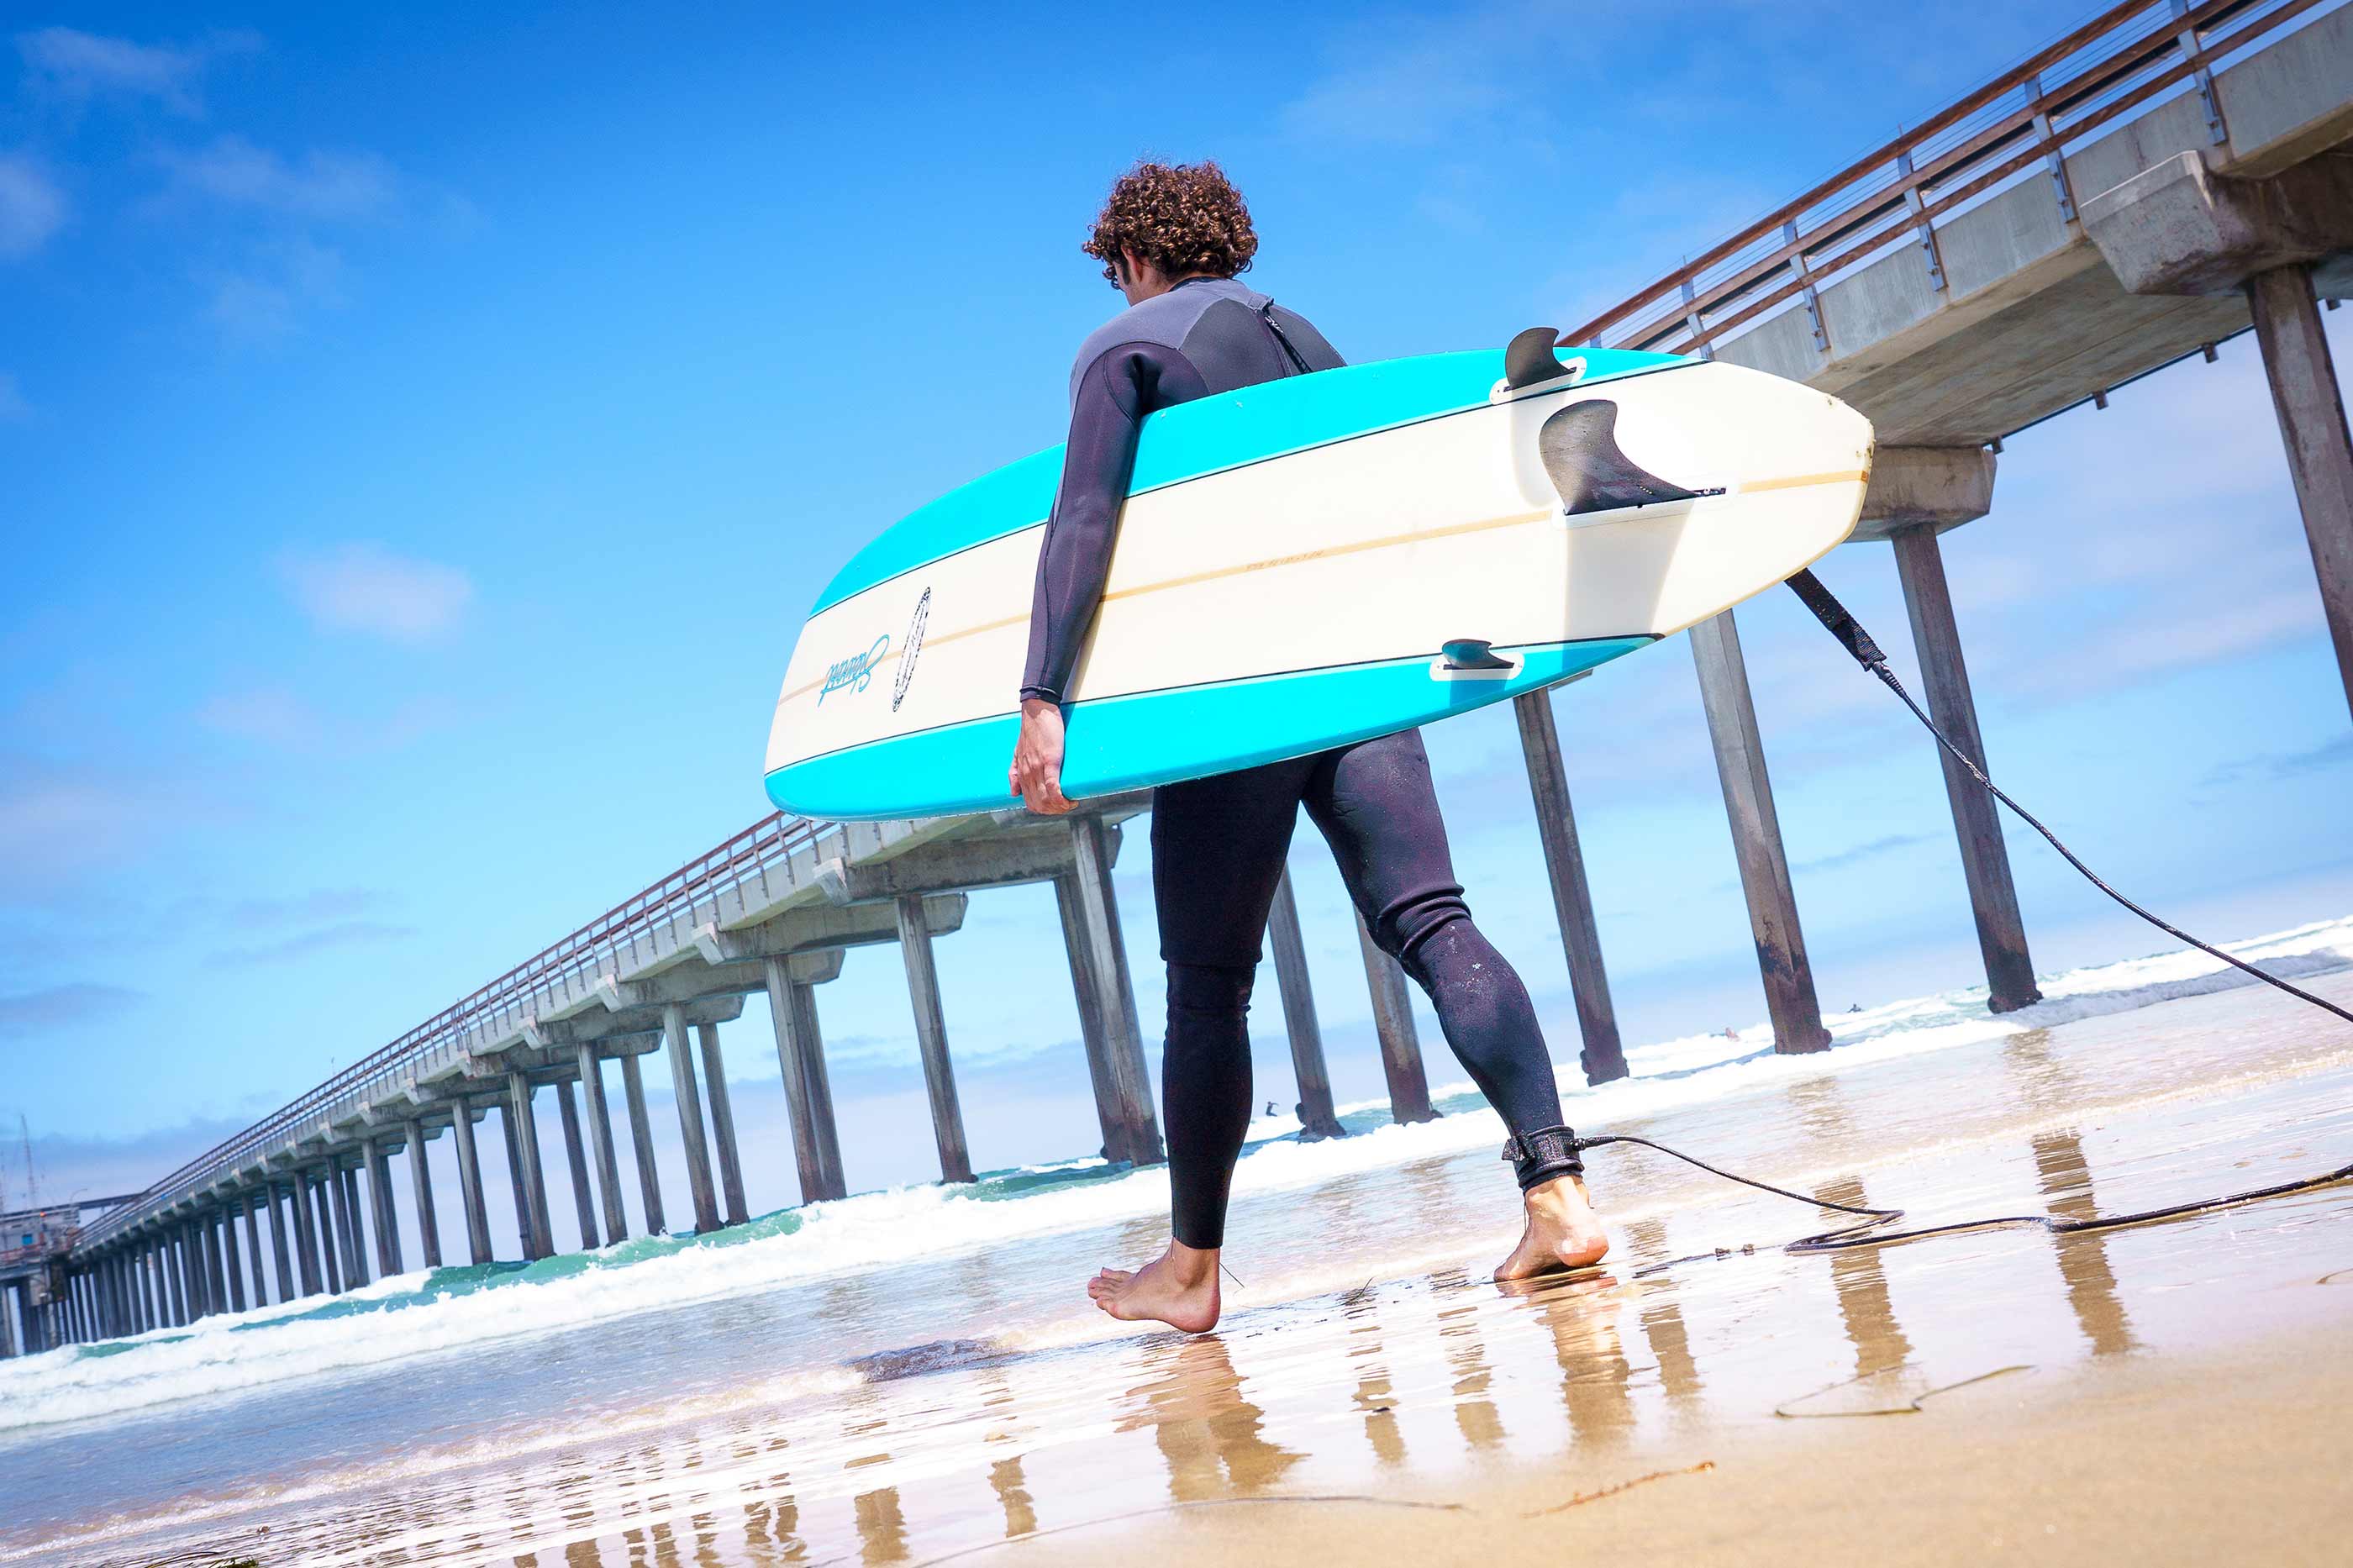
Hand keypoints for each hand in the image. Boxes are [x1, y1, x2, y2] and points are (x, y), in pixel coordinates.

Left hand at [1010, 697, 1073, 813]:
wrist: (1037, 712)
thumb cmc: (1032, 730)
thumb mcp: (1017, 753)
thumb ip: (1014, 772)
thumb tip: (1014, 793)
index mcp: (1022, 773)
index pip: (1031, 802)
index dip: (1045, 810)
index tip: (1058, 807)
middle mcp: (1028, 773)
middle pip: (1039, 805)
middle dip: (1055, 811)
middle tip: (1068, 805)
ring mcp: (1037, 768)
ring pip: (1046, 799)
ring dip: (1060, 807)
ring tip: (1071, 802)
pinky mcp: (1049, 760)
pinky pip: (1052, 787)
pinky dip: (1061, 798)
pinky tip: (1069, 800)